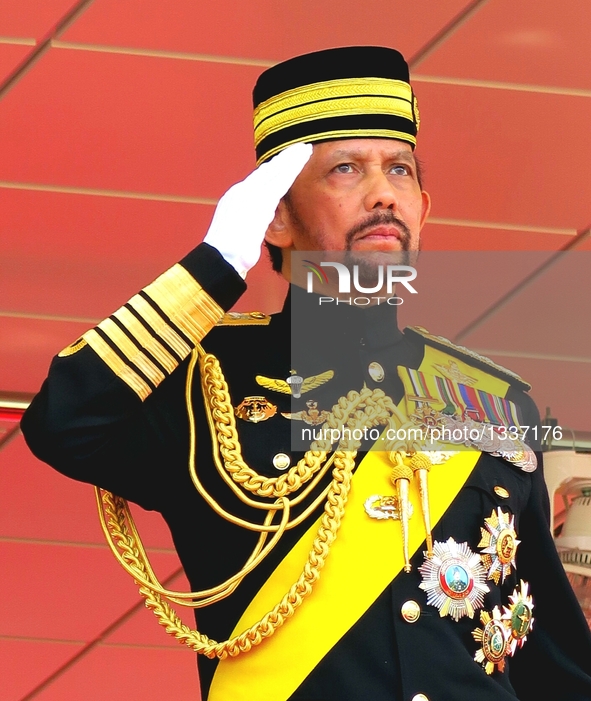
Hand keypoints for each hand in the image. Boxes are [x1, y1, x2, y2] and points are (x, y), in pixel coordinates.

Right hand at [203, 142, 312, 277]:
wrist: (222, 257)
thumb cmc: (230, 252)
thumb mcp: (241, 230)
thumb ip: (253, 219)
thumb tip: (264, 216)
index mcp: (236, 198)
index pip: (259, 179)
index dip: (274, 168)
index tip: (286, 159)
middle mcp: (242, 192)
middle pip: (268, 171)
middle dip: (285, 158)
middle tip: (300, 147)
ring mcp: (250, 195)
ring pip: (276, 172)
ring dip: (291, 160)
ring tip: (304, 149)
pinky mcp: (260, 202)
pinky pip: (279, 182)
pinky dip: (290, 170)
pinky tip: (301, 161)